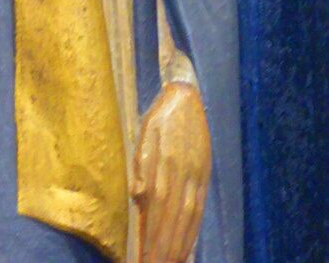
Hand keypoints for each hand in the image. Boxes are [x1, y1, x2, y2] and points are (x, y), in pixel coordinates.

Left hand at [132, 83, 210, 262]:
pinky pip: (199, 207)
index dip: (154, 236)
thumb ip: (141, 164)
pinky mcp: (203, 174)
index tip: (146, 257)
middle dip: (165, 247)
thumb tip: (138, 196)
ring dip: (181, 243)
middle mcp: (183, 173)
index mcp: (166, 163)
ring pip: (189, 216)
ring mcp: (196, 175)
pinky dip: (194, 228)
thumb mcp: (145, 133)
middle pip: (174, 218)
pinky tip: (189, 244)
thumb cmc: (160, 116)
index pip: (159, 209)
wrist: (186, 96)